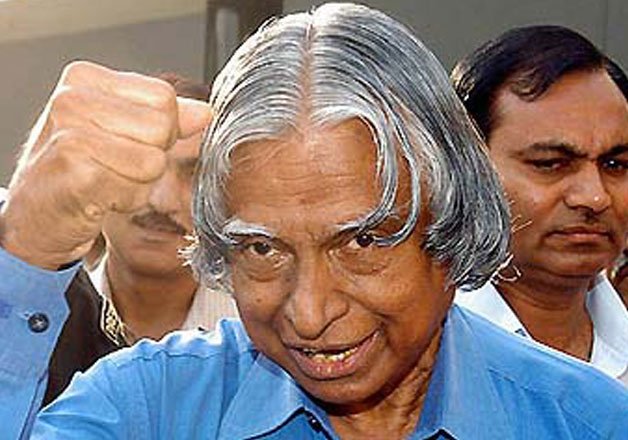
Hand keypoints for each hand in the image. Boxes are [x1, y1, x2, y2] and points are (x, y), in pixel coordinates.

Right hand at [0, 61, 211, 268]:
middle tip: (116, 165)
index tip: (130, 141)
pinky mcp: (76, 172)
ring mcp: (71, 135)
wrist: (36, 216)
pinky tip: (99, 196)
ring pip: (153, 161)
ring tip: (107, 181)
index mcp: (85, 80)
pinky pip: (136, 189)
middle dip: (152, 157)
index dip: (162, 129)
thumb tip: (204, 112)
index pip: (164, 97)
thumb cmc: (74, 171)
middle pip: (163, 126)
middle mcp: (72, 99)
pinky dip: (126, 201)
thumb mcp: (120, 132)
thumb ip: (163, 118)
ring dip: (139, 183)